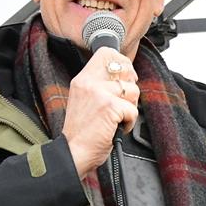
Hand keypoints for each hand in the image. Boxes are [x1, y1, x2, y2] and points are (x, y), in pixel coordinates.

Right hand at [62, 47, 138, 176]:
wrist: (73, 152)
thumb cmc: (81, 134)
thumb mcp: (84, 101)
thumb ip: (98, 86)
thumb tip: (123, 77)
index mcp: (82, 80)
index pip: (106, 53)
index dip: (122, 62)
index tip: (125, 76)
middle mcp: (89, 82)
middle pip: (124, 67)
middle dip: (131, 85)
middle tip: (124, 101)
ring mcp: (99, 93)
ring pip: (133, 90)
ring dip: (131, 107)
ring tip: (118, 118)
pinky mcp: (109, 107)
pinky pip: (133, 110)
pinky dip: (129, 122)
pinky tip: (118, 128)